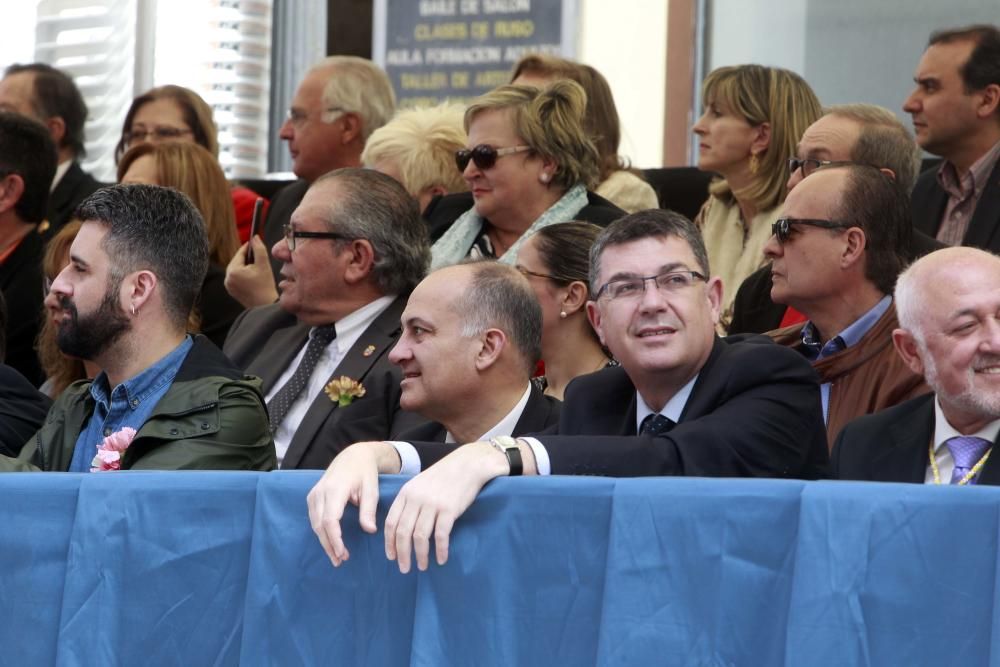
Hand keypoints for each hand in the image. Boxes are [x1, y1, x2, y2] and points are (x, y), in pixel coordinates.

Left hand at [224, 238, 277, 307]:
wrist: (265, 306)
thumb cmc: (265, 286)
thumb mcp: (264, 264)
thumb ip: (259, 248)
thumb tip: (255, 237)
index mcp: (233, 271)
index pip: (240, 253)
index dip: (248, 247)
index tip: (255, 243)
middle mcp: (227, 278)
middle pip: (237, 261)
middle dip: (247, 258)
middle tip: (258, 257)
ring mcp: (228, 285)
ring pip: (237, 269)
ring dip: (245, 267)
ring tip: (257, 268)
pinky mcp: (231, 291)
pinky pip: (236, 278)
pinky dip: (243, 275)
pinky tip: (253, 277)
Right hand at [307, 441, 400, 566]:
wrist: (352, 456)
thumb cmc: (364, 473)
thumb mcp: (371, 489)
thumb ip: (368, 510)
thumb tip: (370, 530)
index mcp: (335, 489)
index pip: (330, 520)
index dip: (334, 539)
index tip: (342, 553)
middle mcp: (320, 492)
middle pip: (320, 525)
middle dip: (329, 545)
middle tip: (340, 561)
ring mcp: (314, 494)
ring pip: (315, 524)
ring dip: (324, 541)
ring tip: (337, 556)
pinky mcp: (312, 497)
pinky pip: (314, 518)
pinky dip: (321, 532)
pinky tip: (330, 542)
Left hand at [384, 442, 509, 572]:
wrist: (468, 465)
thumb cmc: (444, 476)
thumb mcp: (420, 484)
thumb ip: (409, 501)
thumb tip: (402, 527)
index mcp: (406, 493)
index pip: (391, 522)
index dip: (389, 542)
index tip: (391, 556)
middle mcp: (416, 499)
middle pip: (403, 532)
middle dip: (402, 554)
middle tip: (405, 568)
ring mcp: (432, 504)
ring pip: (420, 537)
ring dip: (420, 555)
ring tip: (423, 566)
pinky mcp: (449, 509)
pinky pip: (440, 535)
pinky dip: (440, 550)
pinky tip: (442, 559)